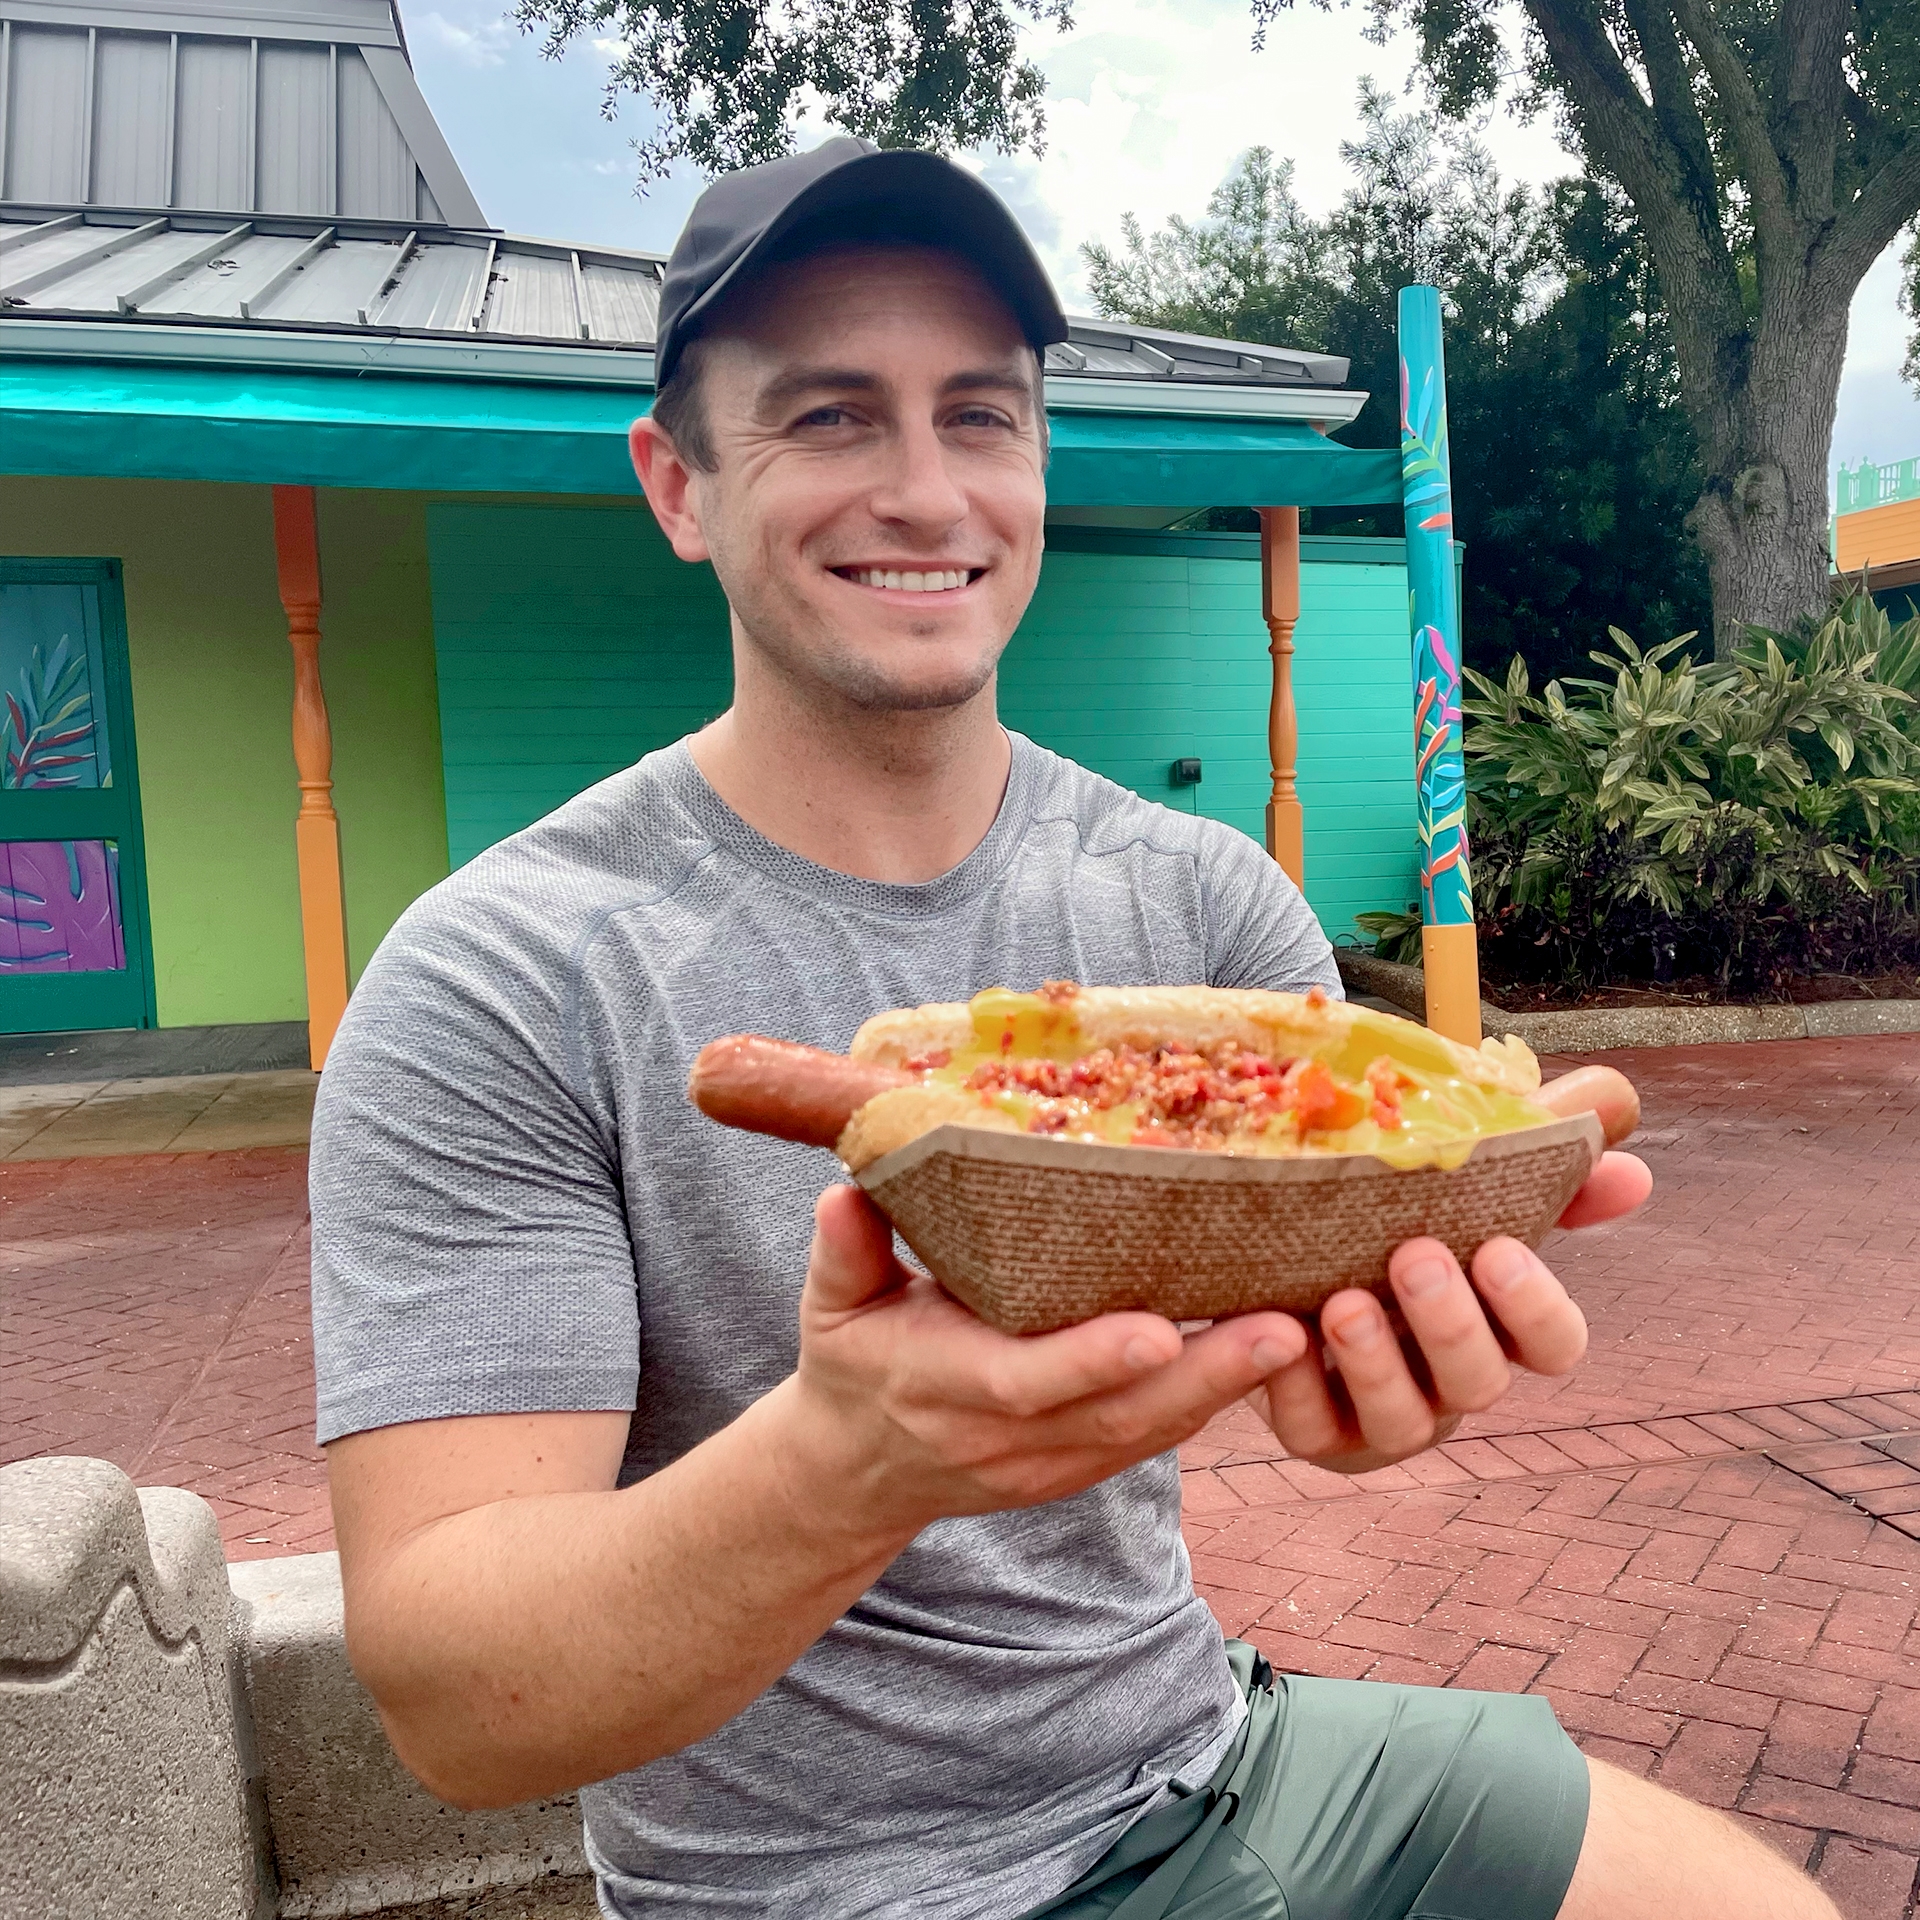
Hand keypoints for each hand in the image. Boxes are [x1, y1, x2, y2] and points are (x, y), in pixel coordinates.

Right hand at [775, 1185, 1312, 1542]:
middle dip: (1206, 1376)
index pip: (1027, 1381)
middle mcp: (1008, 1435)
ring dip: (1229, 1388)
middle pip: (1118, 1414)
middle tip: (1285, 1326)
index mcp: (945, 1384)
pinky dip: (1213, 1401)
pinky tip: (1271, 1356)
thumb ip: (843, 1252)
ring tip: (1303, 1331)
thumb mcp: (830, 1308)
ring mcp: (1051, 1462)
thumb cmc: (854, 1365)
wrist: (859, 1471)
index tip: (1158, 1327)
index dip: (1092, 1359)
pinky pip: (1156, 1438)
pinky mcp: (1081, 1469)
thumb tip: (844, 1193)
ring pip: (1152, 1431)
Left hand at [1246, 1064, 1653, 1475]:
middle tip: (1415, 1256)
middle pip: (1481, 1384)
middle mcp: (1451, 1383)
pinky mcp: (1316, 1432)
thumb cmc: (1398, 1224)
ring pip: (1401, 1421)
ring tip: (1343, 1302)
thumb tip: (1622, 1122)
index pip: (1555, 1344)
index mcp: (1499, 1327)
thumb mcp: (1465, 1184)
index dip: (1537, 1308)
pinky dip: (1293, 1387)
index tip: (1500, 1248)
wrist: (1290, 1268)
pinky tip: (1279, 1334)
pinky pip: (1309, 1429)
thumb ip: (1542, 1154)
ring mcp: (1384, 1416)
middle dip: (1452, 1325)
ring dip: (1376, 1362)